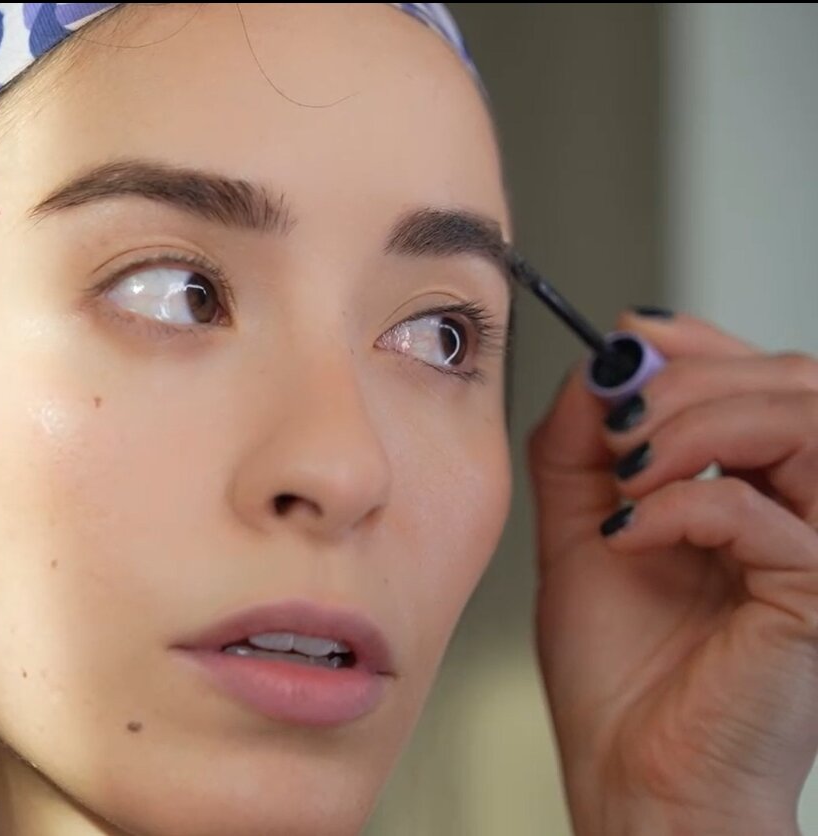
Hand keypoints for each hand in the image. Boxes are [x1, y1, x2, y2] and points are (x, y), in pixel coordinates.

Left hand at [527, 309, 817, 835]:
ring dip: (698, 424)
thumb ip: (584, 447)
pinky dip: (684, 504)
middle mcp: (806, 511)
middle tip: (619, 424)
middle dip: (690, 378)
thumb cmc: (618, 675)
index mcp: (762, 491)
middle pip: (792, 381)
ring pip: (805, 420)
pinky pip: (767, 510)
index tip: (629, 335)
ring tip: (627, 474)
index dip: (702, 341)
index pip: (763, 379)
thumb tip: (601, 365)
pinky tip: (627, 536)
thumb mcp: (582, 529)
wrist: (631, 776)